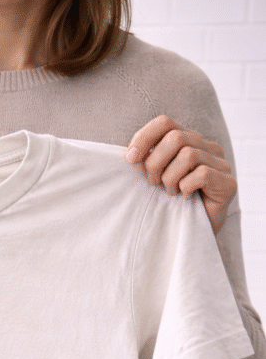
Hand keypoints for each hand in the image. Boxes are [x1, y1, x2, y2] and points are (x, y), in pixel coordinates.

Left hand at [126, 114, 236, 235]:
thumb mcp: (155, 178)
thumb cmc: (170, 205)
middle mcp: (207, 147)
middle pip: (175, 138)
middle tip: (153, 183)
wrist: (191, 235)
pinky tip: (186, 198)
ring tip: (171, 193)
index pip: (165, 122)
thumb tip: (130, 154)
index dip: (144, 138)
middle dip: (155, 162)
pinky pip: (201, 174)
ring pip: (187, 155)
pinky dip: (186, 187)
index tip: (129, 160)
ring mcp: (220, 164)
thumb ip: (148, 160)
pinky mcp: (228, 183)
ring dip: (170, 178)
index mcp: (189, 141)